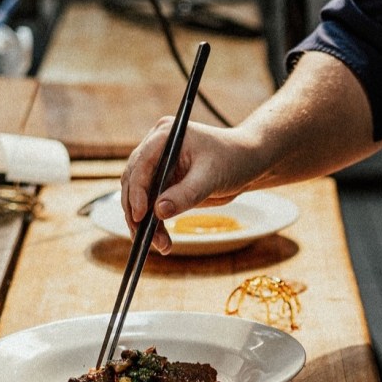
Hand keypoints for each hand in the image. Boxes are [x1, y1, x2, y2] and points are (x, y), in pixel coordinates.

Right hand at [120, 118, 263, 253]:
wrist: (247, 163)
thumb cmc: (233, 160)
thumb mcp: (211, 177)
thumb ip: (185, 194)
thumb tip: (158, 211)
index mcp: (165, 136)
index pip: (141, 164)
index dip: (137, 190)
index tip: (140, 215)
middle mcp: (156, 149)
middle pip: (133, 182)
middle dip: (137, 211)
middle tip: (145, 237)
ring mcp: (158, 167)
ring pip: (139, 198)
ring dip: (144, 223)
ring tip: (161, 245)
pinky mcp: (163, 183)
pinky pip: (151, 207)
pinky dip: (154, 225)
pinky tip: (162, 242)